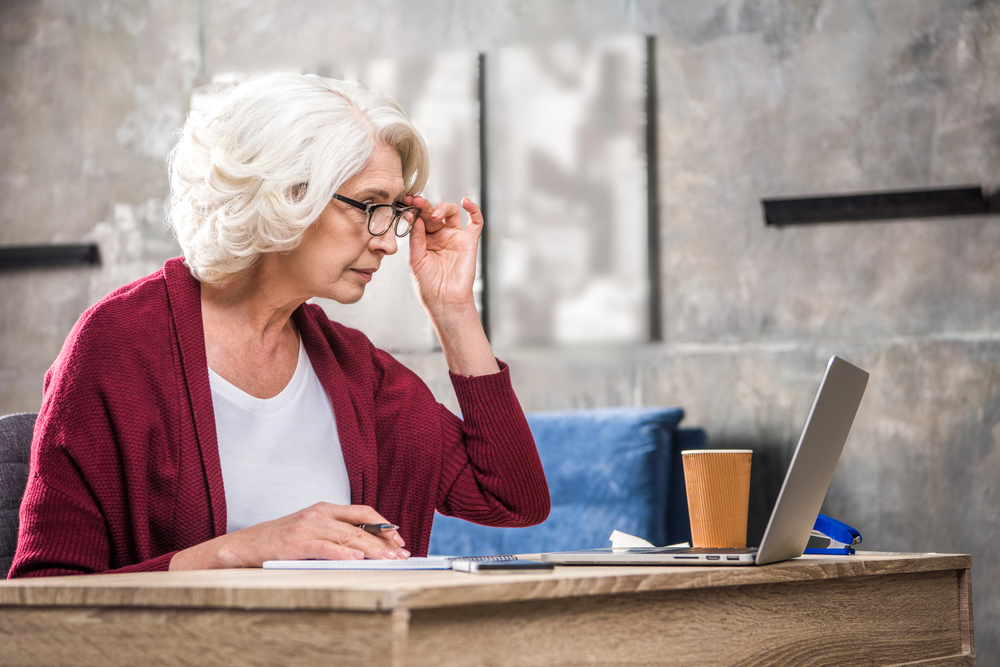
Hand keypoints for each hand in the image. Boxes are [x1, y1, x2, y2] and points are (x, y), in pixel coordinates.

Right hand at [169, 503, 408, 569]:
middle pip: (359, 526)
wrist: (246, 545)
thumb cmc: (282, 541)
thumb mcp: (312, 530)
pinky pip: (326, 548)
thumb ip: (336, 533)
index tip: (400, 539)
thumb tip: (368, 547)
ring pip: (347, 537)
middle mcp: (318, 513)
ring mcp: (307, 527)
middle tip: (401, 554)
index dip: (384, 525)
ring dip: (371, 550)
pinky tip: (358, 560)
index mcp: (325, 508)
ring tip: (387, 560)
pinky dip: (344, 554)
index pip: (362, 512)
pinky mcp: (297, 543)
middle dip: (384, 541)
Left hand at [403, 195, 482, 315]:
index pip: (419, 218)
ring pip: (451, 212)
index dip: (413, 208)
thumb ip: (416, 236)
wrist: (444, 300)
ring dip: (442, 208)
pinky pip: (475, 222)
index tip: (405, 200)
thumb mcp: (416, 258)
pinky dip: (473, 209)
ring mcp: (455, 237)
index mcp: (424, 239)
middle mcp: (440, 236)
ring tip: (434, 215)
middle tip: (416, 202)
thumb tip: (414, 215)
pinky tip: (466, 201)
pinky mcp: (469, 242)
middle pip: (434, 212)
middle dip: (425, 206)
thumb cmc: (428, 284)